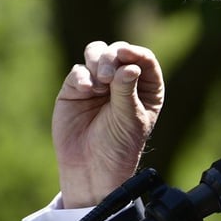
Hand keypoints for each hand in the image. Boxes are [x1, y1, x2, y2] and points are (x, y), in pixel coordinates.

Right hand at [52, 41, 163, 207]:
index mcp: (145, 88)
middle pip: (118, 52)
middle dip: (112, 57)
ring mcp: (98, 83)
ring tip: (100, 81)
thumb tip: (129, 66)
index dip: (136, 53)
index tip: (126, 55)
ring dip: (98, 60)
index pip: (145, 60)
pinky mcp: (75, 89)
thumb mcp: (130, 119)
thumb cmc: (118, 146)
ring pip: (97, 53)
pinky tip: (87, 90)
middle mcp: (122, 81)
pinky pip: (78, 72)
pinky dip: (82, 76)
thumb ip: (127, 90)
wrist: (91, 168)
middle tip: (108, 76)